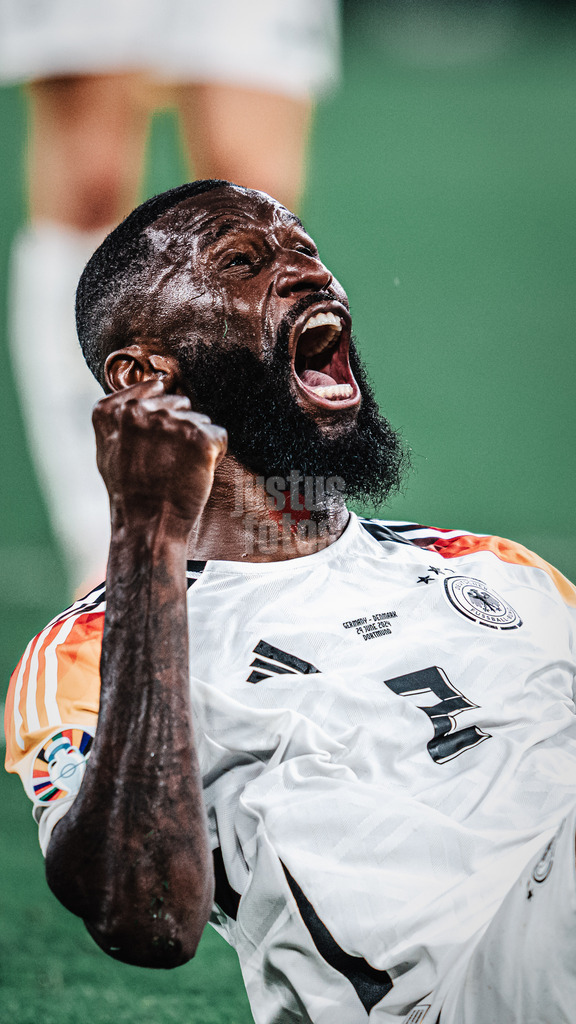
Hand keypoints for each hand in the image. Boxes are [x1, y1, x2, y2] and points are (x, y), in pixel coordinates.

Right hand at [93, 380, 227, 531]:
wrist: (147, 525)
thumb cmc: (129, 492)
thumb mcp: (106, 448)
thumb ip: (120, 415)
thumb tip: (152, 385)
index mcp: (116, 409)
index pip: (154, 388)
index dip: (160, 417)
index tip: (154, 443)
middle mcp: (142, 410)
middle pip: (180, 403)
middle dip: (180, 427)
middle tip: (166, 460)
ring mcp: (172, 422)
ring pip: (201, 420)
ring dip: (197, 441)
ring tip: (179, 469)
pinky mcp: (200, 438)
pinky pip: (219, 435)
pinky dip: (215, 454)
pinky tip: (196, 472)